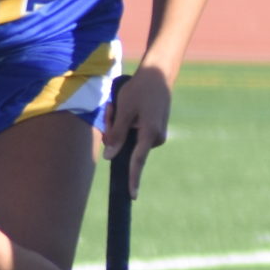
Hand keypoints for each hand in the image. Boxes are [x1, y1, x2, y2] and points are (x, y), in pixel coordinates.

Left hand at [101, 67, 172, 195]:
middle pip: (127, 146)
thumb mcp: (124, 110)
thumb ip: (117, 135)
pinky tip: (127, 106)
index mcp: (149, 134)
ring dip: (119, 125)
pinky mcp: (155, 128)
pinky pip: (135, 133)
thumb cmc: (140, 89)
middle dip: (114, 131)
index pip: (137, 162)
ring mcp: (157, 133)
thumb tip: (110, 157)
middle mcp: (156, 137)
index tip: (132, 196)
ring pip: (129, 139)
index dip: (133, 179)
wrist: (159, 73)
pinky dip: (127, 123)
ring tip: (118, 104)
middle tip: (111, 108)